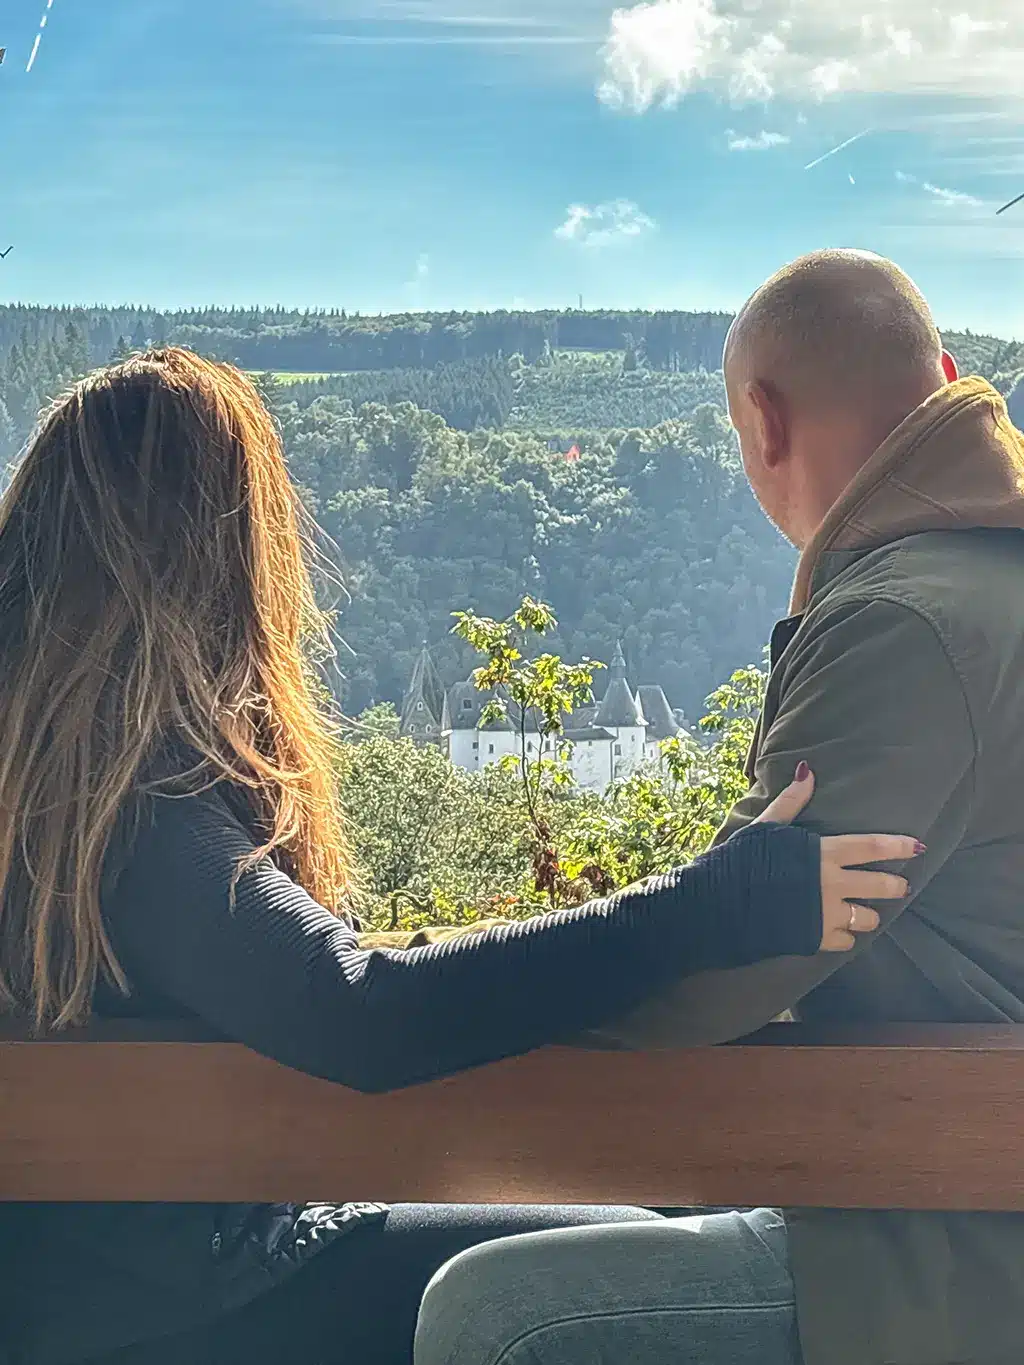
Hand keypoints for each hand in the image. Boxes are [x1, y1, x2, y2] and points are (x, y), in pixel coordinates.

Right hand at [755, 763, 922, 952]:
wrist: (716, 905)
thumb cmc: (739, 862)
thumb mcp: (765, 828)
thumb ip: (791, 803)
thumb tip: (808, 771)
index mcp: (822, 854)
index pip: (871, 847)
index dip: (898, 846)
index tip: (918, 846)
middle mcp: (831, 884)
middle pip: (879, 885)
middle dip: (894, 885)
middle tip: (900, 886)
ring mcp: (825, 914)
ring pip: (866, 918)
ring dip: (868, 915)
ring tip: (863, 913)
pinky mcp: (814, 940)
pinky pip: (845, 942)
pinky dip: (844, 936)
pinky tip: (837, 932)